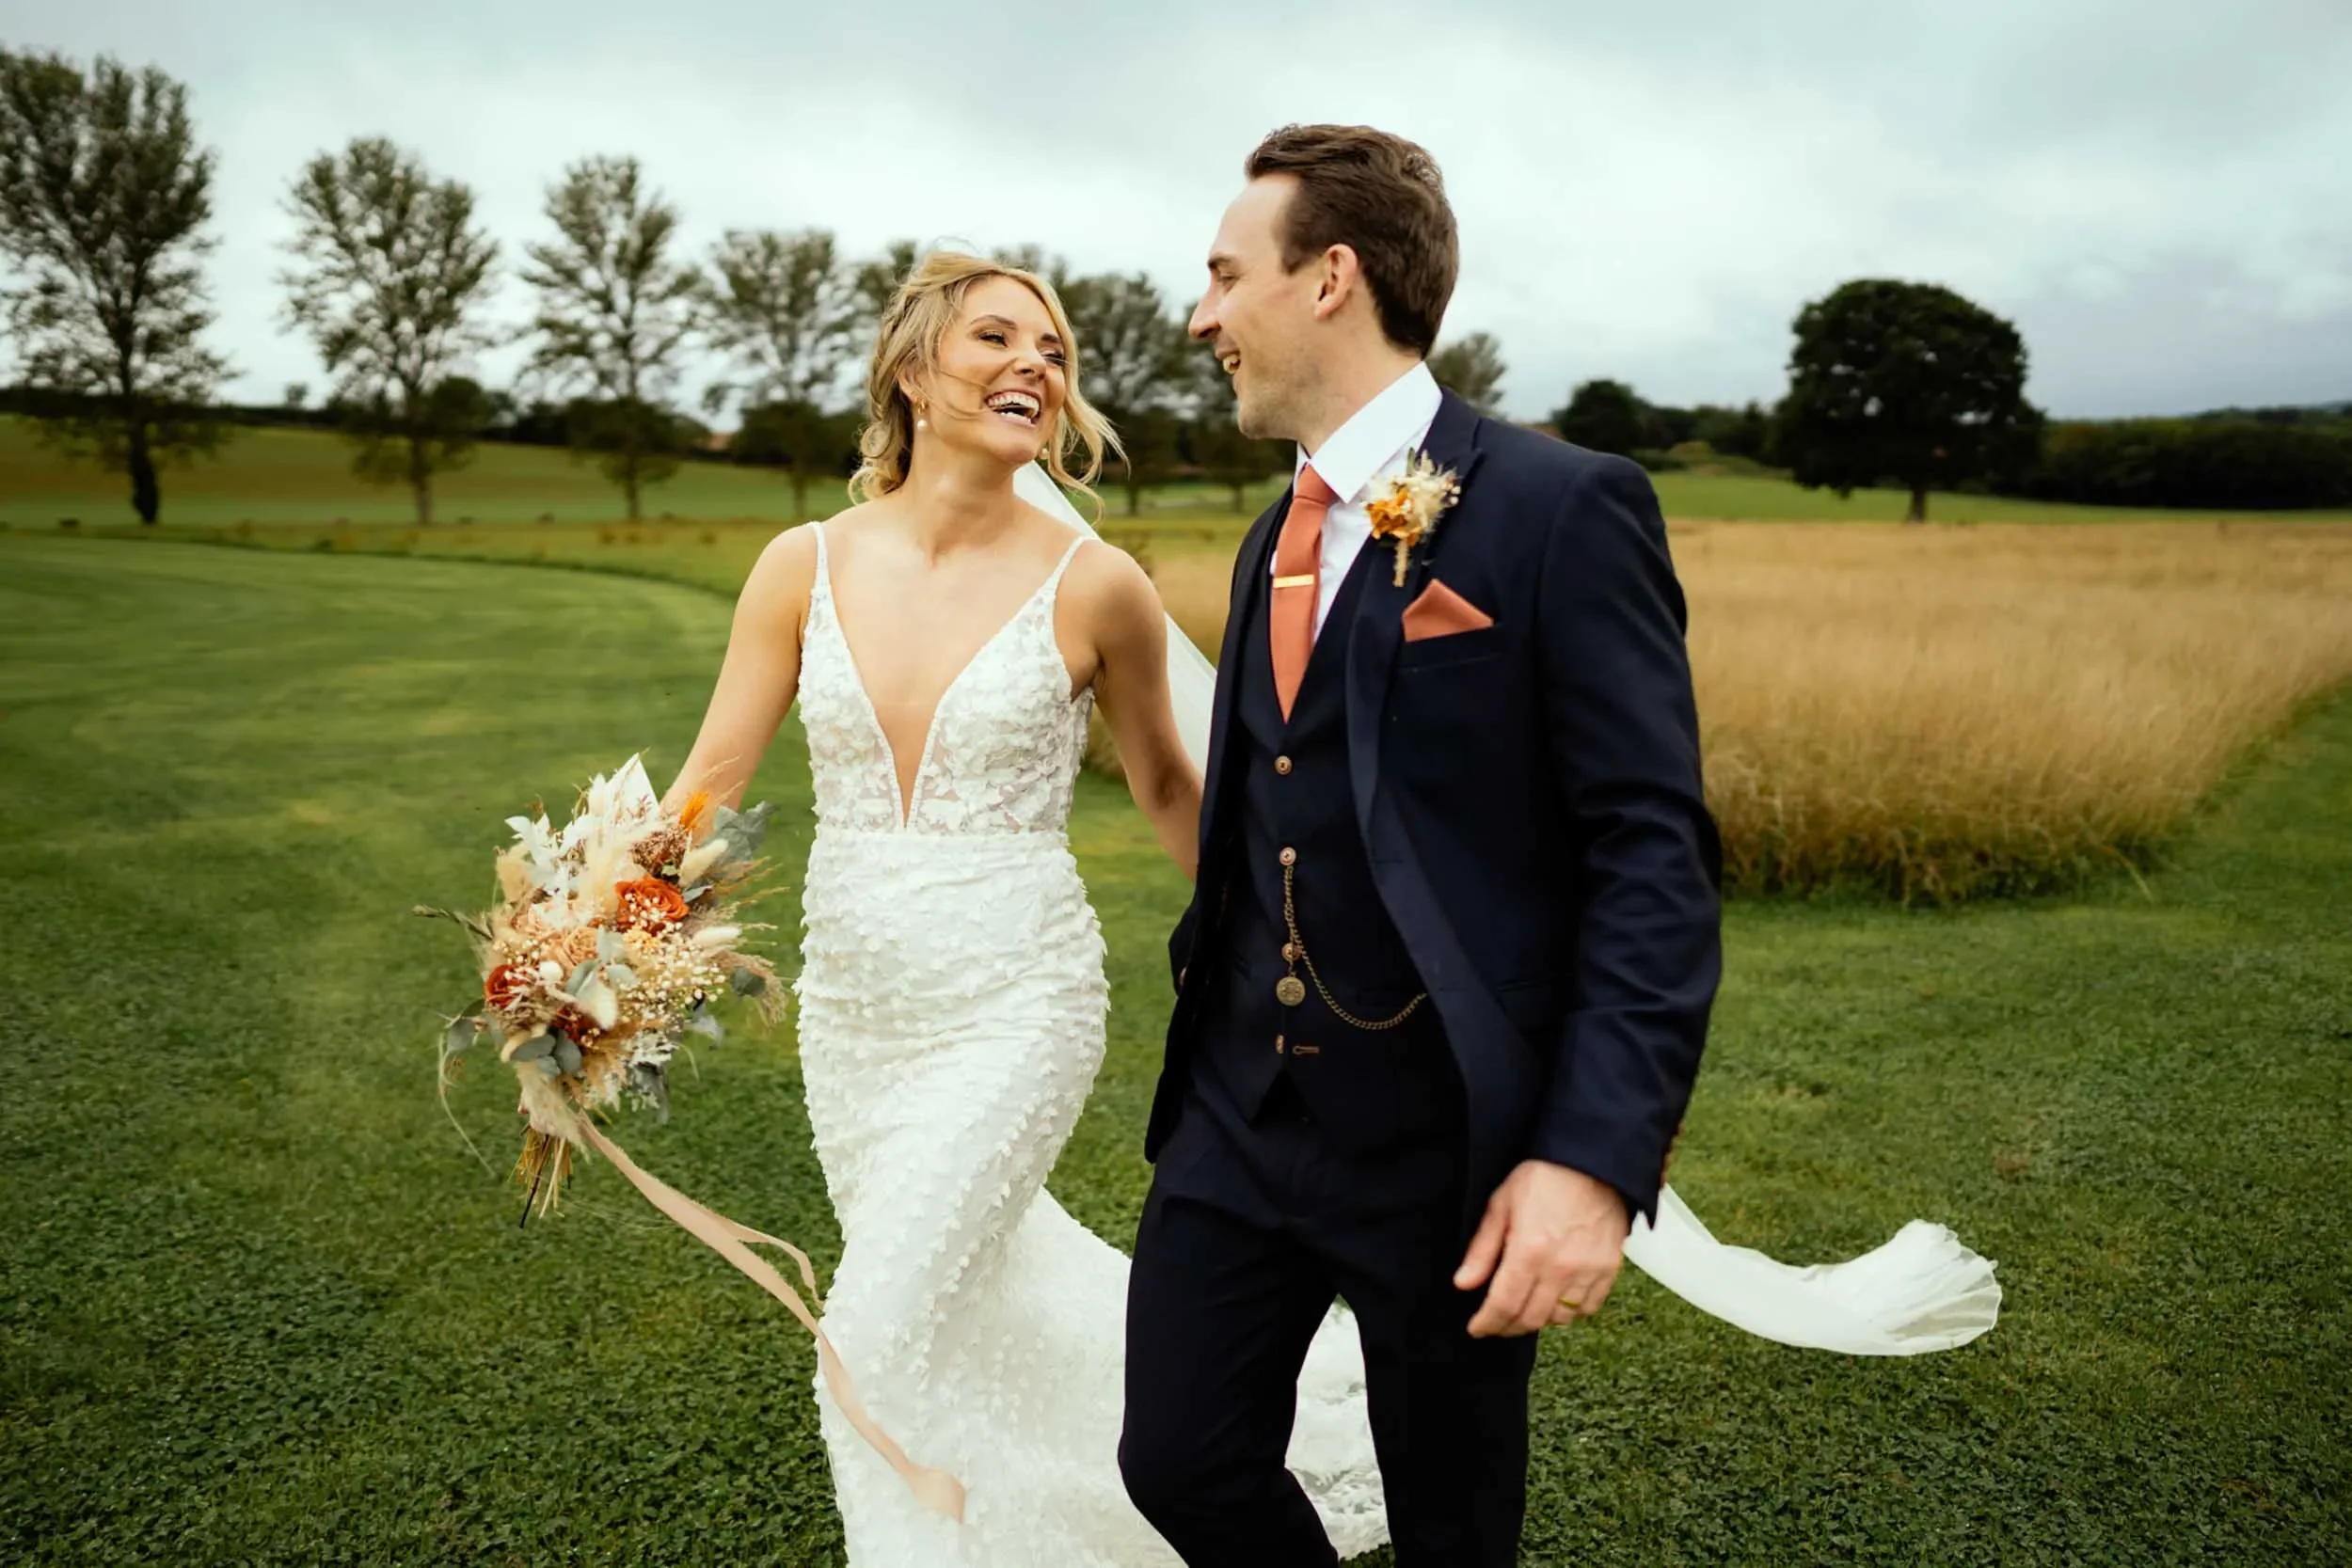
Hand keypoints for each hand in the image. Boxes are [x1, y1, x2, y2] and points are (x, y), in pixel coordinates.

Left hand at [1454, 1160, 1629, 1336]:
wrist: (1592, 1163)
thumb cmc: (1543, 1178)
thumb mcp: (1501, 1205)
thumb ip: (1482, 1249)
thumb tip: (1464, 1283)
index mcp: (1529, 1250)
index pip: (1504, 1305)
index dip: (1487, 1323)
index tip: (1477, 1328)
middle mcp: (1560, 1268)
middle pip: (1530, 1318)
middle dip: (1508, 1327)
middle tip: (1496, 1323)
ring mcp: (1588, 1271)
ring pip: (1559, 1318)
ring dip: (1538, 1320)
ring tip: (1524, 1309)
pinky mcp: (1608, 1270)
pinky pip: (1587, 1308)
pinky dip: (1569, 1313)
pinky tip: (1555, 1302)